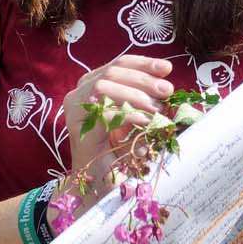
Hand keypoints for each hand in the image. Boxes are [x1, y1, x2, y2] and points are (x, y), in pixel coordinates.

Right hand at [62, 55, 173, 197]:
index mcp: (91, 84)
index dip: (144, 63)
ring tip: (157, 110)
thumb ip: (143, 98)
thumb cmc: (117, 147)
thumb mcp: (133, 115)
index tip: (167, 68)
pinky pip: (104, 113)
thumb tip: (166, 83)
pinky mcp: (78, 129)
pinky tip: (146, 122)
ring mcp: (75, 110)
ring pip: (105, 88)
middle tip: (167, 90)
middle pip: (112, 72)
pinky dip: (128, 115)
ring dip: (136, 96)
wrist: (98, 180)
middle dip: (144, 79)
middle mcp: (79, 93)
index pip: (118, 63)